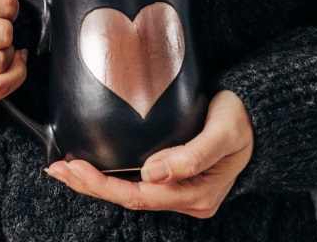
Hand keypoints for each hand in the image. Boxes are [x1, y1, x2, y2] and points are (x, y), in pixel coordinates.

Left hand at [44, 90, 253, 218]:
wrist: (260, 117)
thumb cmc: (243, 120)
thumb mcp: (223, 132)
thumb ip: (191, 154)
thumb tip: (151, 172)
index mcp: (196, 195)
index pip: (139, 195)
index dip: (103, 185)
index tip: (75, 168)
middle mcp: (186, 198)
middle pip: (129, 198)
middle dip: (90, 185)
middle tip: (57, 169)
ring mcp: (181, 191)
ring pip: (130, 193)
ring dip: (96, 182)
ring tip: (64, 170)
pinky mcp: (176, 177)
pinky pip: (138, 183)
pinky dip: (112, 175)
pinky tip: (94, 167)